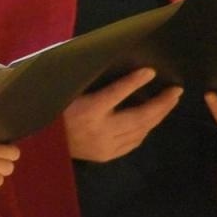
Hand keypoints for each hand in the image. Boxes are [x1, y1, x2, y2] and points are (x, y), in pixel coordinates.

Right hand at [63, 67, 180, 161]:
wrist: (41, 142)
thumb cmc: (53, 110)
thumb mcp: (65, 91)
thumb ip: (84, 80)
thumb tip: (103, 61)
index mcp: (87, 110)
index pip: (116, 93)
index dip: (134, 81)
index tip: (151, 72)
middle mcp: (100, 129)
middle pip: (138, 116)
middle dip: (160, 103)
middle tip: (175, 92)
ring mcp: (105, 145)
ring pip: (140, 131)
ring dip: (157, 117)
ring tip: (168, 104)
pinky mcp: (106, 155)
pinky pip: (133, 142)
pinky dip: (145, 130)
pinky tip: (151, 121)